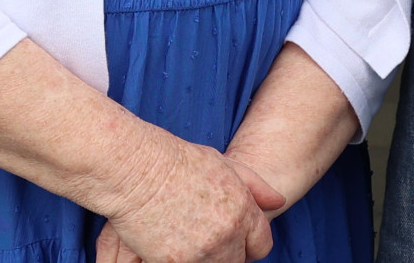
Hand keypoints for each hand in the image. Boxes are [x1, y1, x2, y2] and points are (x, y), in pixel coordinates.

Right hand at [105, 140, 285, 262]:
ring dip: (204, 259)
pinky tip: (167, 246)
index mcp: (242, 210)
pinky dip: (179, 261)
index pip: (261, 245)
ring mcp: (202, 253)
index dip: (247, 243)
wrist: (134, 168)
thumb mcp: (222, 163)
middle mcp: (227, 234)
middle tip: (203, 237)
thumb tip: (279, 201)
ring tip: (185, 238)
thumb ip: (255, 185)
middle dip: (226, 254)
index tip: (232, 238)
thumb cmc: (175, 160)